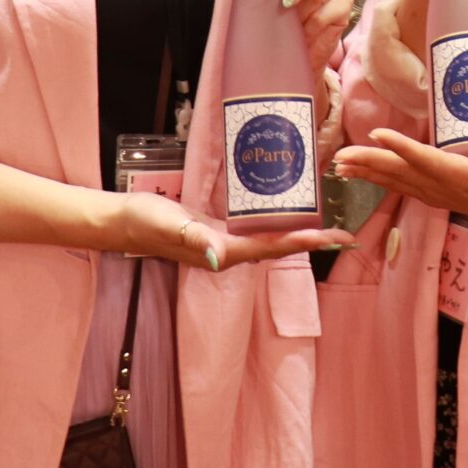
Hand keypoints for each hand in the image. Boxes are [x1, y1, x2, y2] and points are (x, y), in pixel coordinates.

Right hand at [99, 191, 353, 270]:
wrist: (122, 221)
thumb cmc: (145, 220)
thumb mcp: (170, 224)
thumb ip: (194, 238)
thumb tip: (218, 255)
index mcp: (223, 254)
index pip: (273, 248)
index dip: (305, 241)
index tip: (334, 236)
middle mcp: (228, 253)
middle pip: (279, 247)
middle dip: (311, 239)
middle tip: (345, 231)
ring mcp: (223, 243)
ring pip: (269, 239)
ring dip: (297, 232)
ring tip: (327, 222)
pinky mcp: (216, 231)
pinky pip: (254, 229)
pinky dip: (275, 222)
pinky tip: (286, 212)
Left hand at [333, 126, 467, 244]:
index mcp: (462, 179)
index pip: (426, 161)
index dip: (402, 148)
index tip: (376, 135)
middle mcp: (444, 189)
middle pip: (402, 174)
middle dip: (371, 164)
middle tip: (340, 157)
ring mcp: (439, 195)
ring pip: (398, 183)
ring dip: (369, 174)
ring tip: (341, 166)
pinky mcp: (439, 196)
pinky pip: (404, 188)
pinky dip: (383, 181)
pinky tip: (368, 177)